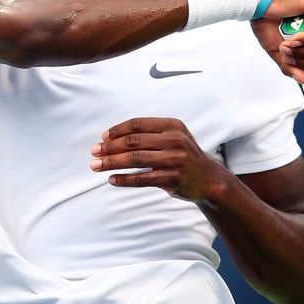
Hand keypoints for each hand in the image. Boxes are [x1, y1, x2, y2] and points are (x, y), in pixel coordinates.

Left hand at [90, 117, 229, 202]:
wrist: (209, 179)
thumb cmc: (183, 155)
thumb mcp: (173, 137)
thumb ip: (149, 134)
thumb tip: (111, 138)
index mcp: (172, 126)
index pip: (138, 124)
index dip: (117, 130)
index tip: (103, 138)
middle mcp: (174, 140)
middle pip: (133, 141)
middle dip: (110, 147)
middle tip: (94, 152)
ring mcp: (174, 160)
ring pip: (135, 160)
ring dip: (112, 162)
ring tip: (96, 166)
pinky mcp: (173, 178)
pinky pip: (142, 178)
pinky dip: (124, 179)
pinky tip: (112, 179)